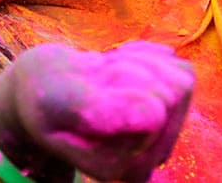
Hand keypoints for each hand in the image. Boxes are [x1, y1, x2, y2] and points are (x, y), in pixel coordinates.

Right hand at [0, 41, 194, 181]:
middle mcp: (150, 156)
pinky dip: (148, 56)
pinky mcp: (172, 111)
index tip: (87, 81)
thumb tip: (156, 113)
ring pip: (180, 78)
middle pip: (172, 91)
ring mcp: (165, 134)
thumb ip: (98, 110)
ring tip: (103, 72)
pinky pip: (180, 68)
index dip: (119, 79)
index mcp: (122, 165)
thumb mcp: (56, 100)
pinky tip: (118, 65)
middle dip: (129, 69)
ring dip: (138, 62)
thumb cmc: (43, 94)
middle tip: (92, 77)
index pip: (155, 107)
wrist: (41, 88)